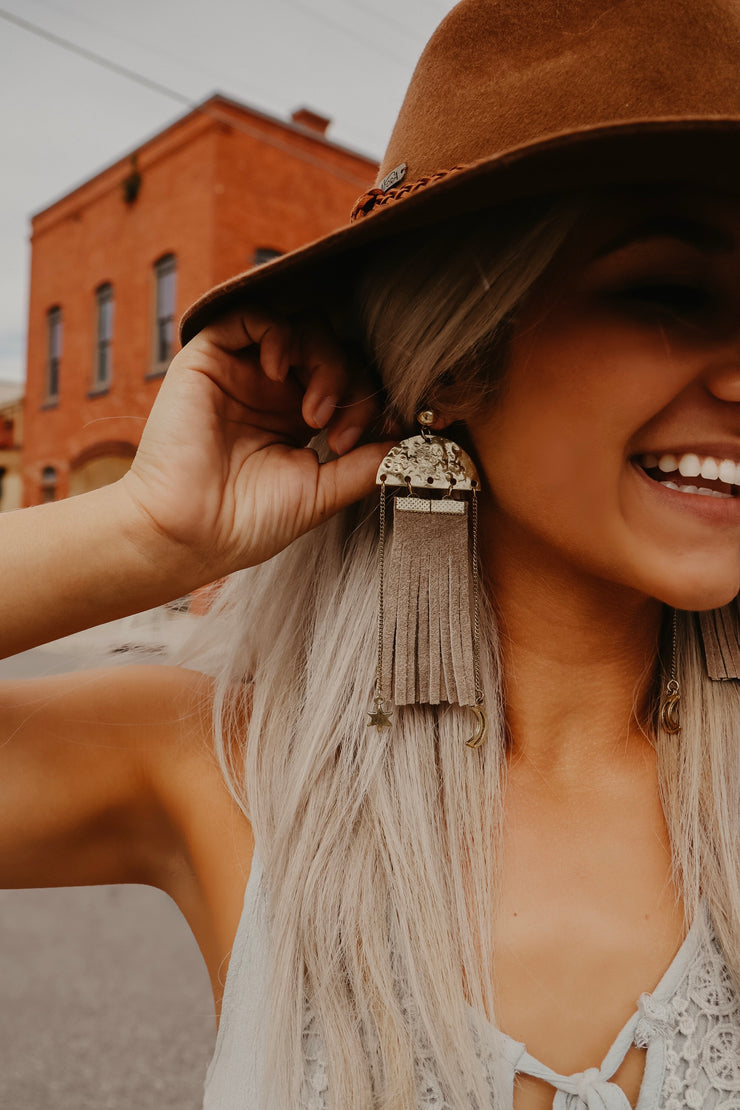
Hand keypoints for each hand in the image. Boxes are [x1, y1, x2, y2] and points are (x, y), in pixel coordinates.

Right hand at [119, 307, 392, 584]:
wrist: (189, 533)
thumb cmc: (246, 523)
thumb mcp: (322, 491)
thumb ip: (365, 463)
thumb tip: (410, 441)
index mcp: (297, 420)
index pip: (351, 382)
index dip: (370, 402)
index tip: (375, 438)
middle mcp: (272, 391)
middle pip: (333, 350)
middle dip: (351, 385)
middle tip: (338, 434)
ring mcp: (243, 373)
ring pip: (303, 329)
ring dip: (323, 362)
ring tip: (313, 413)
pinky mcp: (210, 358)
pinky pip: (251, 314)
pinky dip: (279, 334)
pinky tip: (280, 373)